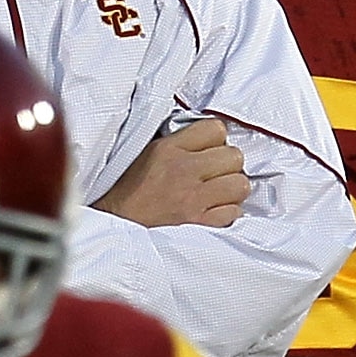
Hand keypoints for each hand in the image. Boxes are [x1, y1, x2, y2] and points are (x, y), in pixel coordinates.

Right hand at [96, 118, 247, 228]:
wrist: (115, 227)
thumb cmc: (128, 193)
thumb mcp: (146, 154)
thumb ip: (177, 142)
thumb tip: (206, 137)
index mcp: (169, 149)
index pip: (215, 129)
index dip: (216, 141)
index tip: (208, 151)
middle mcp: (184, 171)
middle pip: (234, 156)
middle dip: (227, 165)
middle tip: (214, 174)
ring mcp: (194, 199)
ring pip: (240, 185)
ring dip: (232, 189)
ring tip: (217, 193)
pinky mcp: (200, 225)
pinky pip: (234, 212)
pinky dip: (227, 212)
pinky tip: (212, 211)